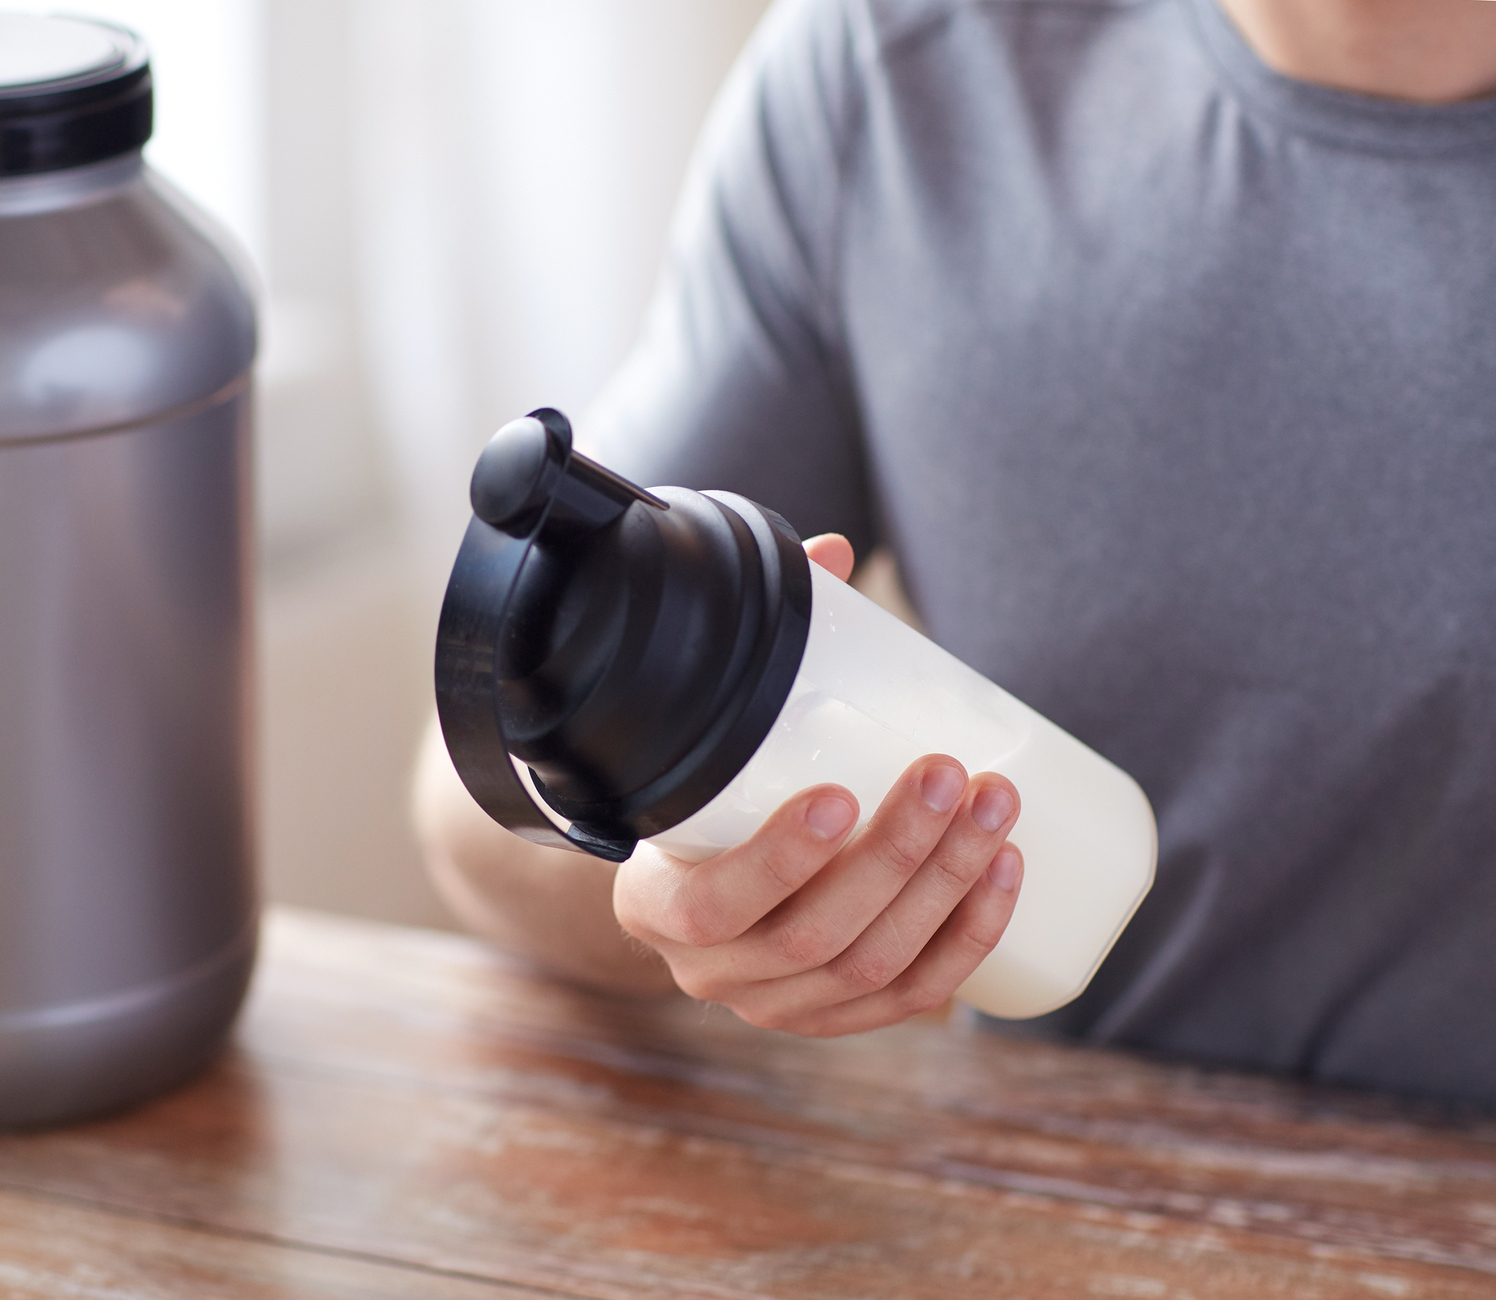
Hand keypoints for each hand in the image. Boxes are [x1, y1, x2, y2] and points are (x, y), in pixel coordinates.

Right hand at [609, 534, 1024, 1035]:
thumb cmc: (709, 788)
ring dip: (947, 891)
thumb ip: (763, 646)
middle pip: (813, 936)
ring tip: (997, 813)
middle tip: (951, 775)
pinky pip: (908, 999)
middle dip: (897, 856)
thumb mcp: (709, 729)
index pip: (712, 903)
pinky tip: (1005, 882)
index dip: (778, 860)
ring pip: (872, 967)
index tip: (839, 792)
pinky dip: (966, 943)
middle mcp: (708, 972)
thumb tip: (833, 553)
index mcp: (655, 906)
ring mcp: (775, 1005)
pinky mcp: (835, 1017)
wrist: (693, 879)